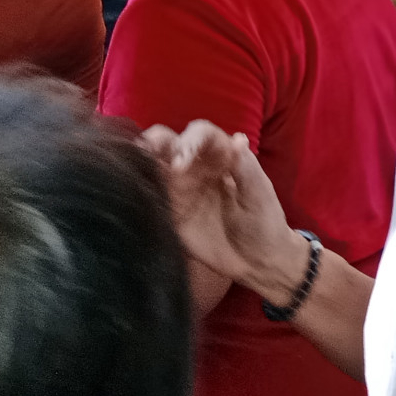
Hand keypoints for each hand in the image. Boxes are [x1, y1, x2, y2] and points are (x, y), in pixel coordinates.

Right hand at [141, 121, 305, 302]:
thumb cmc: (263, 220)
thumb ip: (244, 167)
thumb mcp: (257, 193)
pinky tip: (132, 189)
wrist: (256, 259)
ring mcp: (180, 190)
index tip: (182, 160)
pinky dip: (140, 187)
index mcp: (221, 156)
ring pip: (155, 166)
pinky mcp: (169, 213)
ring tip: (134, 162)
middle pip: (172, 144)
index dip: (190, 140)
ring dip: (143, 160)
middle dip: (157, 141)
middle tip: (148, 151)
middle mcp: (197, 168)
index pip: (202, 135)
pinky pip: (151, 195)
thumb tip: (237, 139)